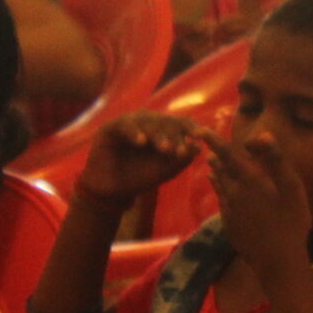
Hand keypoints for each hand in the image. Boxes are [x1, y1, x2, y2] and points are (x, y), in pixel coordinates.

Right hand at [77, 113, 204, 207]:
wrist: (112, 191)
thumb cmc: (141, 178)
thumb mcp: (165, 170)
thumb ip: (181, 159)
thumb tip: (198, 147)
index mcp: (165, 129)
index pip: (182, 123)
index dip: (192, 128)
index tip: (202, 137)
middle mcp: (149, 122)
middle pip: (167, 121)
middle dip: (176, 135)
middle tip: (179, 151)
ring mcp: (131, 123)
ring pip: (148, 122)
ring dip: (158, 134)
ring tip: (165, 148)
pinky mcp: (111, 127)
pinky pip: (125, 125)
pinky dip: (134, 131)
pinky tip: (141, 142)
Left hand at [208, 133, 312, 278]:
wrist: (276, 259)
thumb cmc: (290, 221)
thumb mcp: (291, 188)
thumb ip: (276, 160)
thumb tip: (261, 134)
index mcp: (249, 180)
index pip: (227, 155)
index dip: (213, 141)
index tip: (200, 129)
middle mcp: (234, 192)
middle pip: (221, 169)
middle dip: (214, 153)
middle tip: (205, 141)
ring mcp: (229, 209)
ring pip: (219, 184)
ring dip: (215, 170)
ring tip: (210, 160)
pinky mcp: (229, 223)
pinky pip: (221, 199)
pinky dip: (218, 187)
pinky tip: (219, 186)